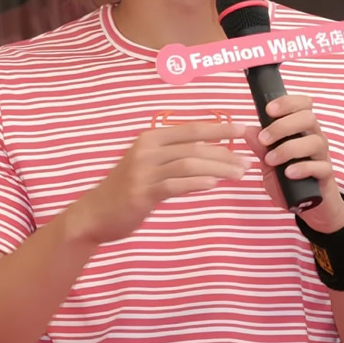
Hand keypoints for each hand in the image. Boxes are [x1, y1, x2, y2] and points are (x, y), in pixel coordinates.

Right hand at [71, 120, 250, 242]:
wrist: (96, 213)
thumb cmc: (127, 189)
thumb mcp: (149, 164)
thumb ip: (174, 155)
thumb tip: (209, 149)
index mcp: (150, 138)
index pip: (191, 129)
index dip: (218, 128)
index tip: (242, 130)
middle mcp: (146, 150)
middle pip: (193, 146)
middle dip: (225, 153)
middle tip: (248, 161)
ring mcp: (143, 171)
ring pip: (188, 164)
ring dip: (218, 168)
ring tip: (240, 174)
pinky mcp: (142, 192)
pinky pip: (174, 185)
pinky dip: (196, 182)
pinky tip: (214, 183)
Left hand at [244, 96, 343, 233]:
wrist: (308, 206)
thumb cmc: (288, 179)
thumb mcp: (268, 163)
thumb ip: (259, 147)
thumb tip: (247, 130)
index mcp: (302, 129)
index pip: (303, 105)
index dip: (288, 102)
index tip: (268, 110)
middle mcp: (314, 137)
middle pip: (308, 118)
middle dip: (283, 126)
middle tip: (264, 140)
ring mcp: (322, 156)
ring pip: (315, 141)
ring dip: (289, 148)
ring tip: (270, 161)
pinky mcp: (326, 175)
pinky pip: (321, 167)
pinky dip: (303, 168)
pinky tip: (288, 173)